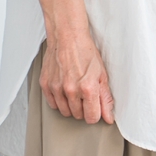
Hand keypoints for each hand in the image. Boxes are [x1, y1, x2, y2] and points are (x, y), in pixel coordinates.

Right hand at [32, 0, 114, 123]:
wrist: (68, 38)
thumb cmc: (86, 53)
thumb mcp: (102, 74)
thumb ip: (106, 98)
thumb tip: (109, 116)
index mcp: (87, 88)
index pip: (91, 117)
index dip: (96, 115)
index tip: (97, 110)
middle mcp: (70, 90)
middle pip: (78, 115)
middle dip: (84, 109)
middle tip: (87, 96)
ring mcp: (56, 88)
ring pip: (65, 112)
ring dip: (72, 106)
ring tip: (77, 92)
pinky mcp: (46, 85)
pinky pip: (53, 104)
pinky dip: (60, 101)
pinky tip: (66, 90)